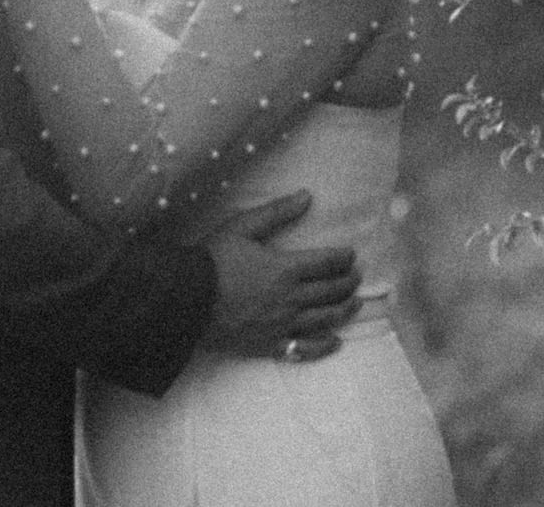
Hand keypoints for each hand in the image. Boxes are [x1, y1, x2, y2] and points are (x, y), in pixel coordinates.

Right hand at [199, 190, 361, 361]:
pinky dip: (325, 345)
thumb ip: (277, 212)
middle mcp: (292, 298)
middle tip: (356, 276)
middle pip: (331, 291)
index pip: (327, 262)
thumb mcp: (243, 226)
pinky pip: (306, 348)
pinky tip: (336, 341)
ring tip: (355, 304)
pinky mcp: (272, 344)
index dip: (343, 258)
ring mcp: (284, 324)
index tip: (350, 255)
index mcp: (286, 268)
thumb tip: (307, 196)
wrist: (187, 300)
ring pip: (325, 319)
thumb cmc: (214, 260)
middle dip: (348, 282)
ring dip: (345, 310)